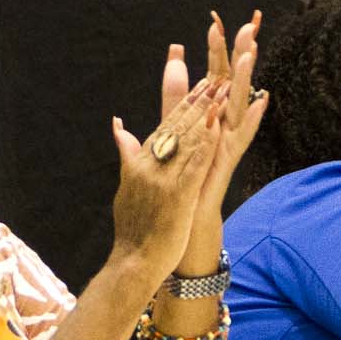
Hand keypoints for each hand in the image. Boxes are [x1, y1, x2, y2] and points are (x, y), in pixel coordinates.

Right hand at [110, 80, 222, 280]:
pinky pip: (195, 166)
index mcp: (139, 163)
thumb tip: (118, 124)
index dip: (182, 104)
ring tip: (222, 93)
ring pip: (187, 141)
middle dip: (197, 102)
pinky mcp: (178, 197)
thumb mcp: (125, 186)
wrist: (133, 262)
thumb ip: (126, 153)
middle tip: (215, 78)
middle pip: (176, 127)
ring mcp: (163, 181)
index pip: (164, 126)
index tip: (199, 83)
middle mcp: (149, 167)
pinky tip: (219, 128)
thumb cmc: (132, 228)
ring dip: (206, 115)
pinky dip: (206, 145)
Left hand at [163, 11, 268, 264]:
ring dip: (247, 78)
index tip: (217, 19)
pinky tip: (262, 100)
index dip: (215, 49)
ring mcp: (227, 142)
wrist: (185, 218)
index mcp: (209, 115)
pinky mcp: (227, 161)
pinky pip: (241, 137)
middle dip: (240, 53)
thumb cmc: (184, 172)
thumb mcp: (175, 125)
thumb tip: (174, 57)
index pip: (214, 74)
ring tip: (253, 50)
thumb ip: (174, 92)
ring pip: (240, 103)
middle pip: (233, 83)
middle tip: (250, 22)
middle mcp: (223, 125)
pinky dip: (251, 119)